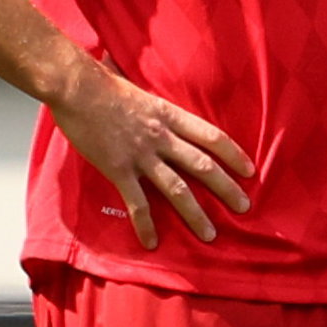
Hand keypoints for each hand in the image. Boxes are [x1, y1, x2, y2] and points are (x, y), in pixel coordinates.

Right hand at [47, 65, 252, 250]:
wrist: (76, 87)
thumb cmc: (103, 83)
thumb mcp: (140, 89)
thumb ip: (154, 104)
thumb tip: (159, 105)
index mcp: (169, 115)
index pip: (212, 136)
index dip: (233, 154)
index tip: (249, 170)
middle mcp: (162, 136)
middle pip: (203, 166)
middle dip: (226, 189)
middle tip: (244, 207)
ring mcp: (141, 155)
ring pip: (177, 189)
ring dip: (195, 214)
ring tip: (209, 235)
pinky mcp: (119, 169)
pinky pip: (136, 202)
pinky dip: (145, 224)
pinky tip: (151, 242)